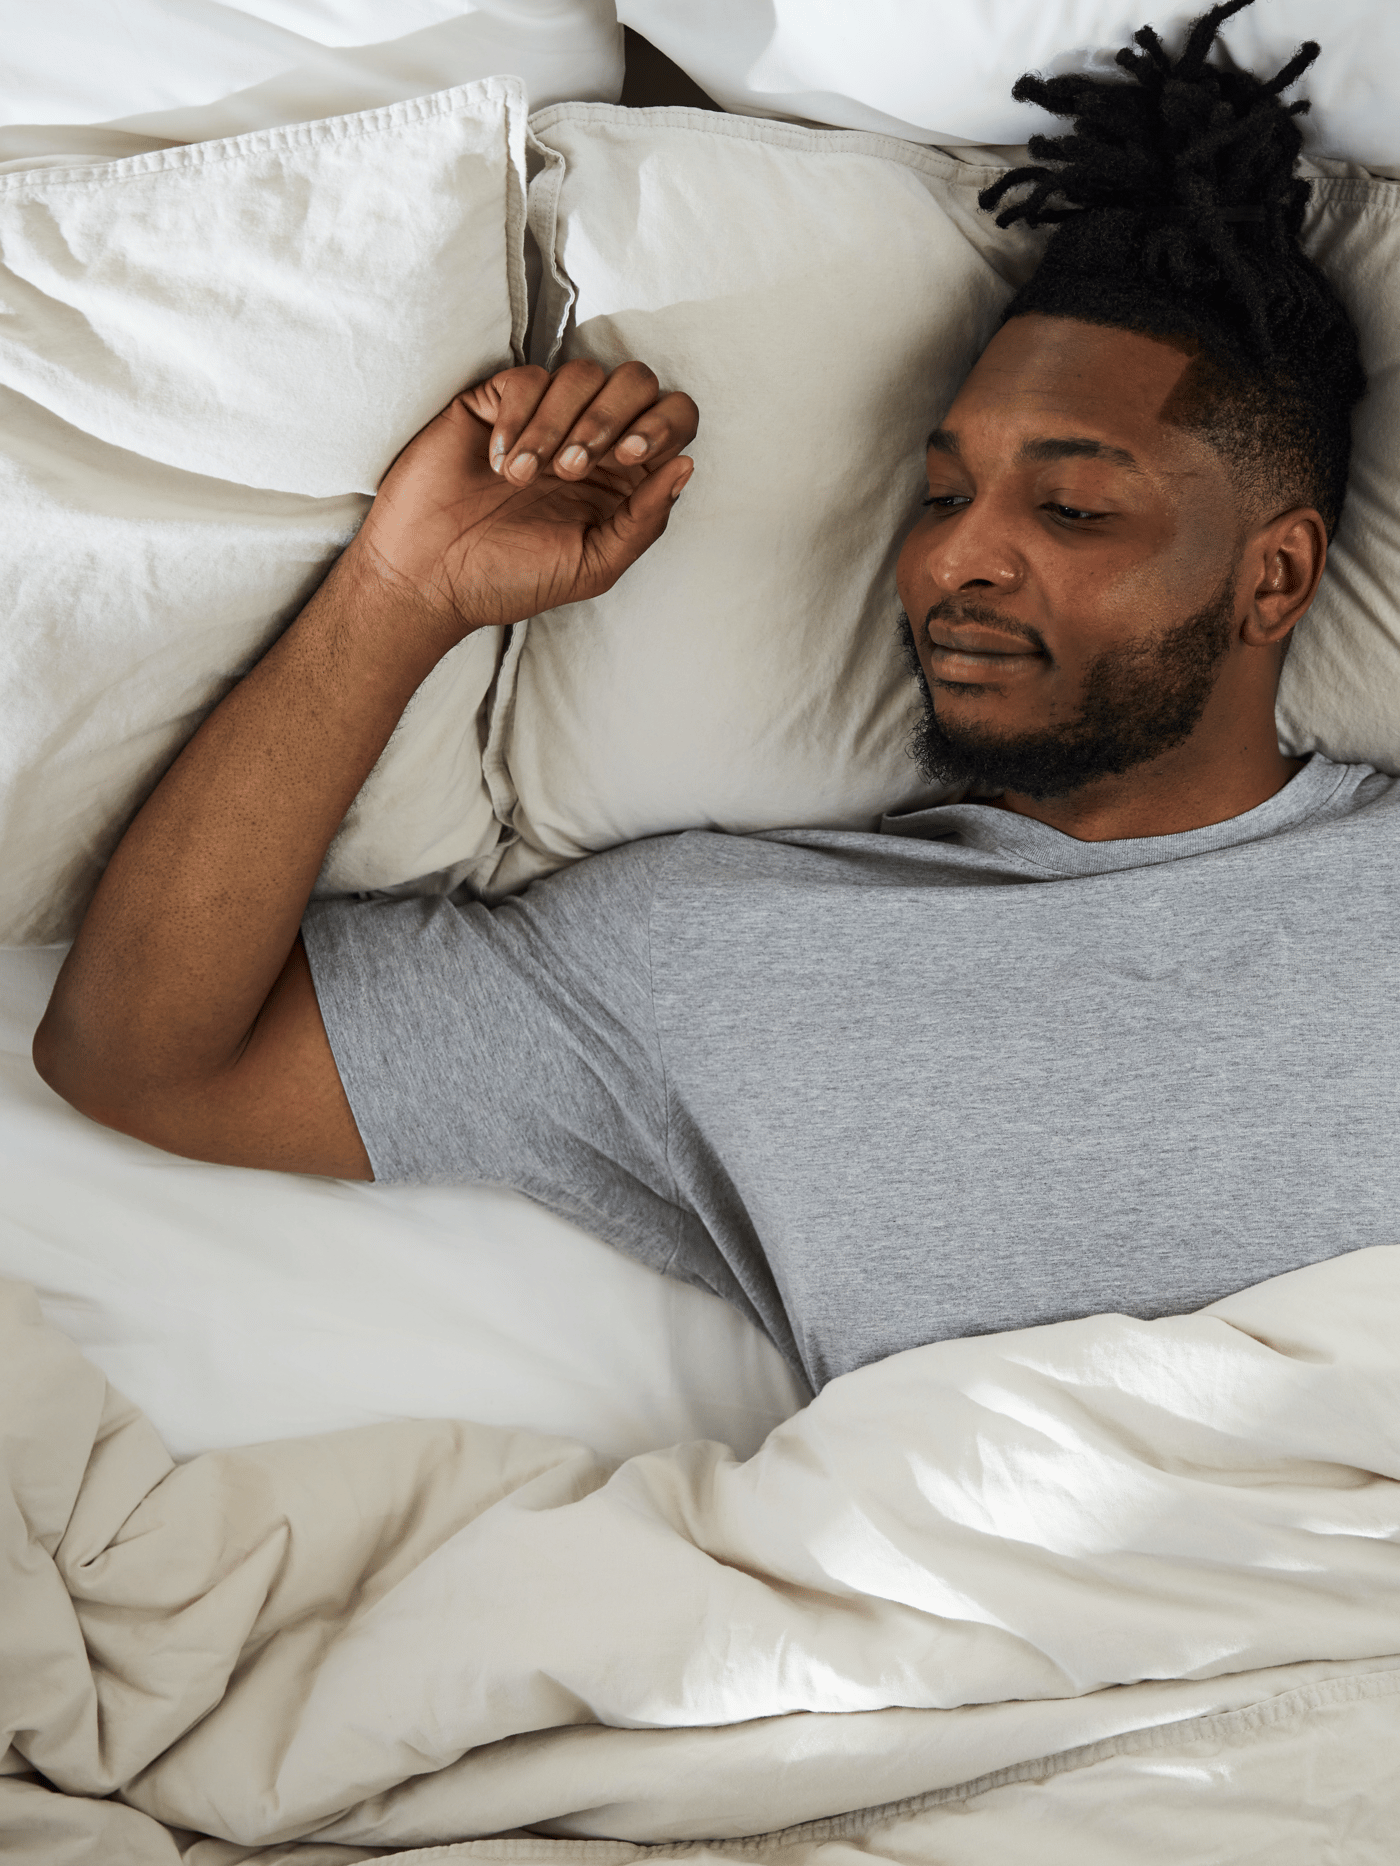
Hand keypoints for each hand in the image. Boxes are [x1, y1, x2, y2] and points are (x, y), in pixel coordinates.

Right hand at [349, 360, 697, 642]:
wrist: (430, 577)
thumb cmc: (512, 579)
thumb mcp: (593, 564)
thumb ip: (645, 520)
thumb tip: (686, 465)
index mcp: (625, 476)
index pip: (674, 419)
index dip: (663, 424)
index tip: (629, 456)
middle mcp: (591, 438)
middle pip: (635, 380)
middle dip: (610, 417)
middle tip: (573, 468)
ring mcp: (545, 416)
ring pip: (581, 373)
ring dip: (556, 426)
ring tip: (523, 480)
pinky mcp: (496, 401)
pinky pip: (527, 378)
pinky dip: (517, 419)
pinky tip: (496, 463)